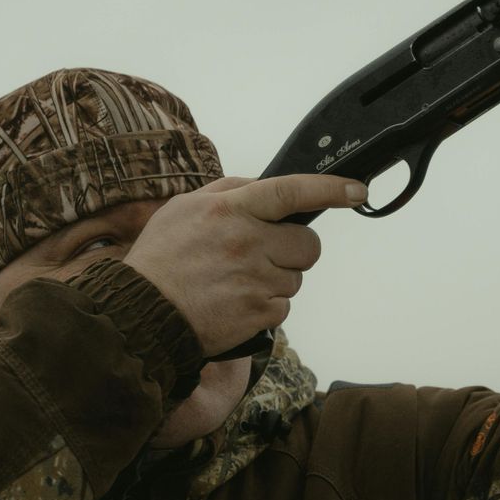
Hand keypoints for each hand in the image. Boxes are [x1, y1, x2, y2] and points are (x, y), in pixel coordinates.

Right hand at [123, 174, 363, 354]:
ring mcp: (255, 280)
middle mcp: (247, 242)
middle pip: (309, 244)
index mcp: (230, 210)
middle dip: (295, 250)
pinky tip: (235, 303)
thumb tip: (265, 185)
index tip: (357, 191)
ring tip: (236, 283)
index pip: (291, 191)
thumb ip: (228, 191)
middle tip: (265, 255)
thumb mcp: (184, 208)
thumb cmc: (161, 258)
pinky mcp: (258, 313)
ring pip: (295, 278)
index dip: (330, 189)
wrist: (142, 314)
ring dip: (276, 281)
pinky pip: (283, 308)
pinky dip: (265, 307)